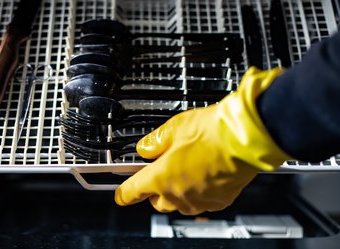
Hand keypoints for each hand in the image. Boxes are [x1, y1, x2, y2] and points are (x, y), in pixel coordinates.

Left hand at [115, 67, 291, 214]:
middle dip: (154, 189)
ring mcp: (199, 200)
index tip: (121, 194)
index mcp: (160, 177)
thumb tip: (145, 148)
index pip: (132, 191)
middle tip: (161, 170)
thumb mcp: (174, 128)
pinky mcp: (219, 201)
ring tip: (186, 169)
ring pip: (179, 204)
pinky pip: (200, 202)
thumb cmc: (212, 132)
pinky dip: (197, 192)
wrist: (245, 138)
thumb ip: (154, 141)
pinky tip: (203, 174)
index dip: (124, 193)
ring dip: (176, 192)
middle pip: (156, 201)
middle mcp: (178, 194)